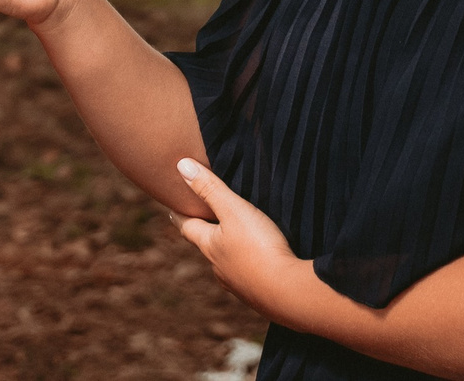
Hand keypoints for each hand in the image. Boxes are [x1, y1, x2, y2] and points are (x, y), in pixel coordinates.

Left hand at [175, 157, 315, 324]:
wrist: (290, 294)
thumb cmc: (259, 247)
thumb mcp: (234, 210)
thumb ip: (210, 189)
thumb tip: (180, 165)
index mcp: (210, 246)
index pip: (188, 228)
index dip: (180, 216)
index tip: (172, 210)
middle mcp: (220, 269)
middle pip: (208, 248)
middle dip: (207, 236)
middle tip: (205, 226)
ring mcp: (239, 286)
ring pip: (229, 266)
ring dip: (231, 255)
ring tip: (237, 245)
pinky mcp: (260, 298)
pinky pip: (251, 280)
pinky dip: (252, 270)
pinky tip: (262, 268)